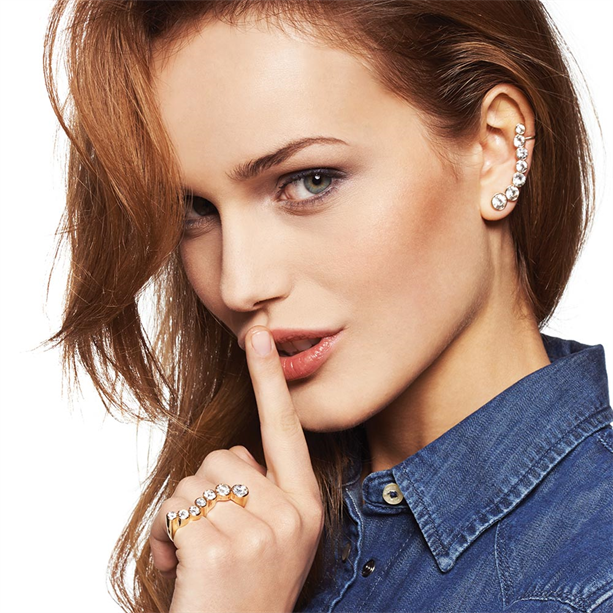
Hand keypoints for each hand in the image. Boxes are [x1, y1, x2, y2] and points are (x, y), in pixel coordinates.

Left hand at [149, 326, 324, 612]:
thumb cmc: (244, 591)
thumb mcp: (272, 538)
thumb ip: (261, 488)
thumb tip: (237, 457)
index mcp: (304, 505)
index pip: (285, 430)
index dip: (270, 379)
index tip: (259, 335)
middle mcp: (292, 515)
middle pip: (222, 457)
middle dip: (206, 493)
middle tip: (217, 541)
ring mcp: (261, 532)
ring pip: (194, 482)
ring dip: (184, 518)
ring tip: (201, 559)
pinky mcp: (223, 549)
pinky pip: (175, 509)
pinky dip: (166, 538)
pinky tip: (184, 571)